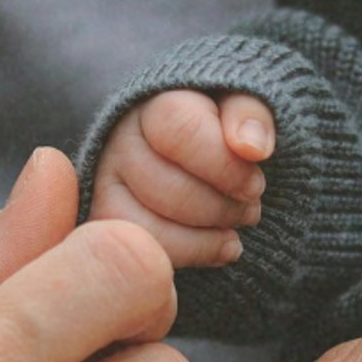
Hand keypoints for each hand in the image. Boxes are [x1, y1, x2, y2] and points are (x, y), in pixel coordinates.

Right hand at [90, 90, 275, 269]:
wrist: (199, 156)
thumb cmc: (224, 132)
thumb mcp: (243, 110)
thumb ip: (250, 116)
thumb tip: (252, 147)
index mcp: (155, 104)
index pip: (179, 131)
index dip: (223, 166)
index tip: (254, 186)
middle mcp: (120, 142)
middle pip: (167, 188)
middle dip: (221, 208)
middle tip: (250, 209)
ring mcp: (107, 186)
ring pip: (150, 227)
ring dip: (206, 238)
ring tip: (234, 230)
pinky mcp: (109, 224)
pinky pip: (144, 254)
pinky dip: (189, 257)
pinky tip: (218, 249)